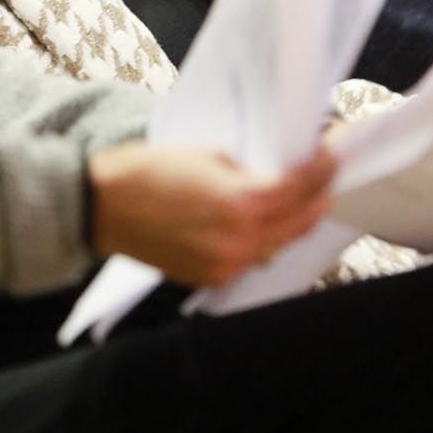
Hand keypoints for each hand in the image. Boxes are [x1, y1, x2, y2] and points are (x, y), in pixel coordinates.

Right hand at [87, 143, 335, 287]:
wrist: (102, 207)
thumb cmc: (145, 172)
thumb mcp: (207, 155)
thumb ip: (248, 171)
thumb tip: (275, 176)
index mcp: (242, 202)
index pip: (303, 187)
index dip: (324, 167)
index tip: (331, 154)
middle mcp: (241, 239)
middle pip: (302, 221)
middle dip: (317, 196)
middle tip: (322, 177)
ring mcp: (227, 264)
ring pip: (280, 244)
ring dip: (293, 221)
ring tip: (295, 200)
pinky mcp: (211, 277)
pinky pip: (252, 260)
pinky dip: (262, 241)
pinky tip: (259, 224)